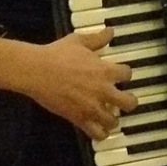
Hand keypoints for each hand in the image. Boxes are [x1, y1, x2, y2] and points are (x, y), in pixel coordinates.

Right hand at [24, 28, 138, 139]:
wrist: (37, 71)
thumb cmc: (57, 54)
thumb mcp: (78, 41)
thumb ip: (97, 38)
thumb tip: (110, 31)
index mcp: (105, 71)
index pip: (128, 74)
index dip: (125, 73)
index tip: (120, 74)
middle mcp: (103, 91)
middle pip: (129, 102)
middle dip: (129, 101)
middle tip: (123, 100)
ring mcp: (92, 107)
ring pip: (114, 121)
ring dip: (113, 118)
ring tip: (109, 115)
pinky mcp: (79, 119)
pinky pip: (97, 134)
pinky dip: (101, 134)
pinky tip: (99, 129)